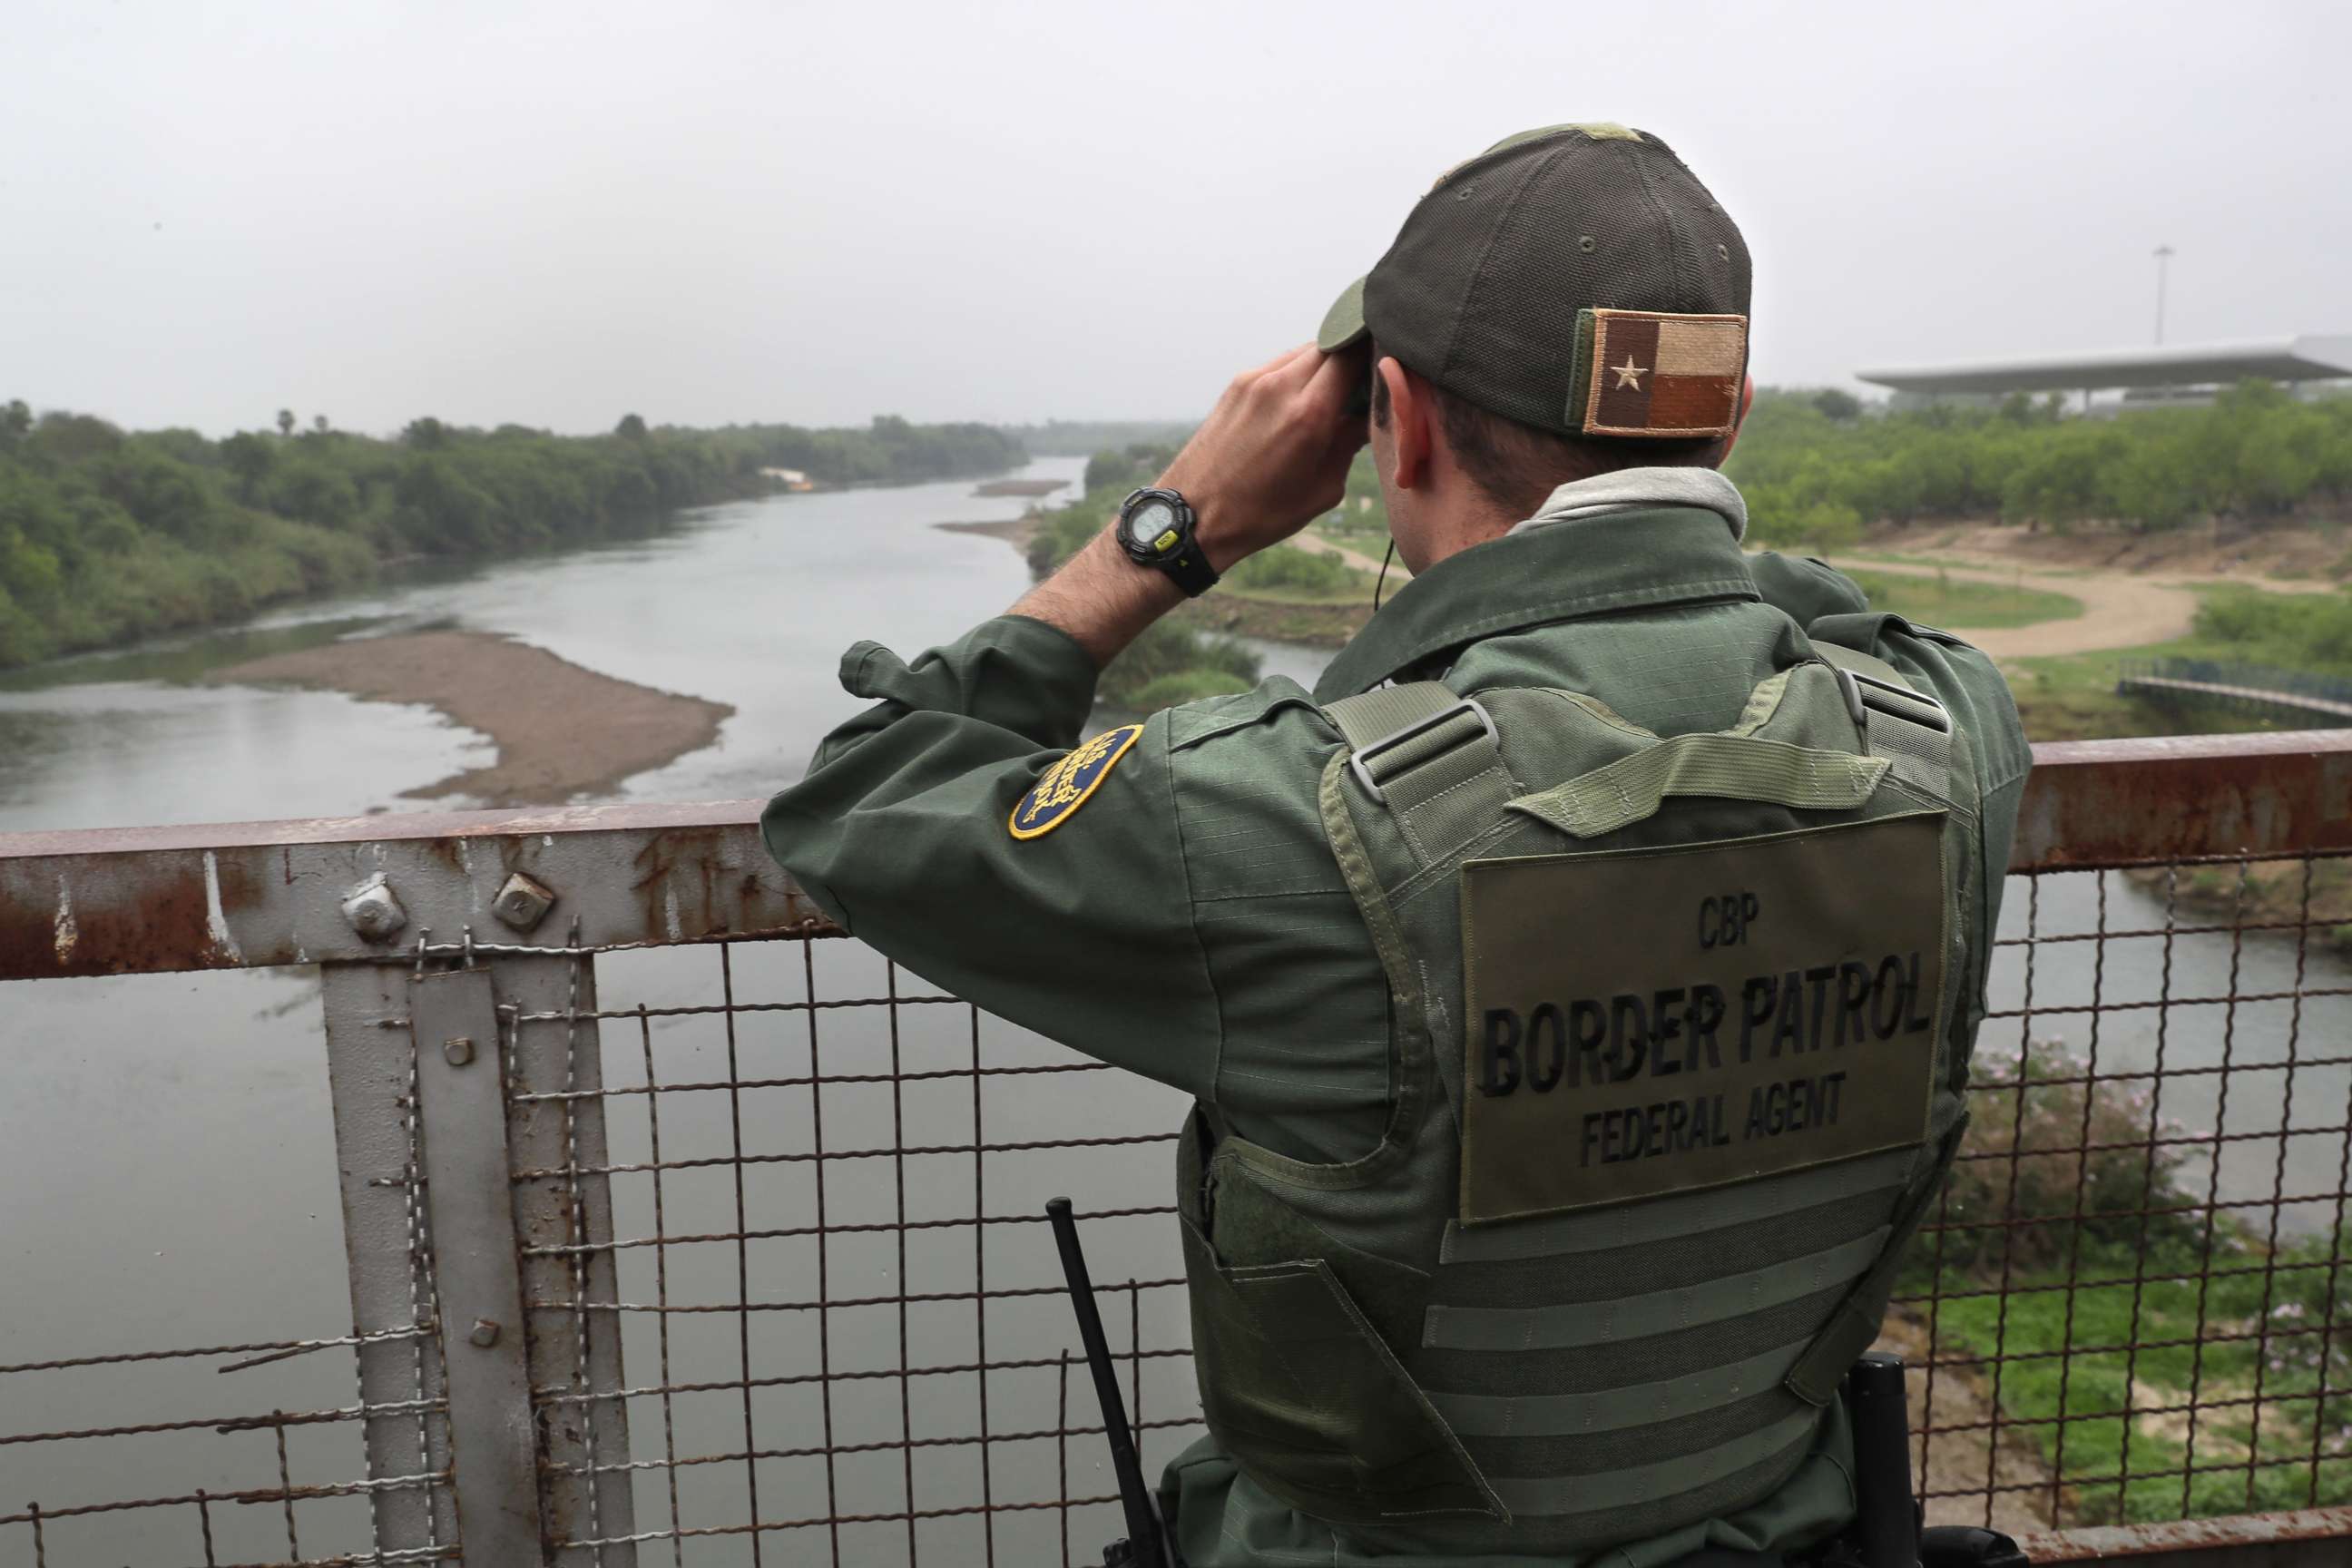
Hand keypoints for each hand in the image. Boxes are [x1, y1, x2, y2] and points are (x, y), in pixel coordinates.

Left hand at [1156, 342, 1370, 572]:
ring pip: (1305, 351)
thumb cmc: (1262, 513)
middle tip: (1366, 380)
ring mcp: (1254, 380)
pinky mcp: (1237, 384)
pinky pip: (1279, 364)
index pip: (1354, 354)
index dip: (1375, 354)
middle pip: (1332, 346)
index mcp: (1309, 414)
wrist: (1195, 515)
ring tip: (1334, 392)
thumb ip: (1350, 444)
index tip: (1389, 366)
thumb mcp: (1324, 489)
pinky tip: (1301, 398)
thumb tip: (1368, 418)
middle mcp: (1280, 386)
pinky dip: (1297, 372)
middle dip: (1353, 357)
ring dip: (1325, 364)